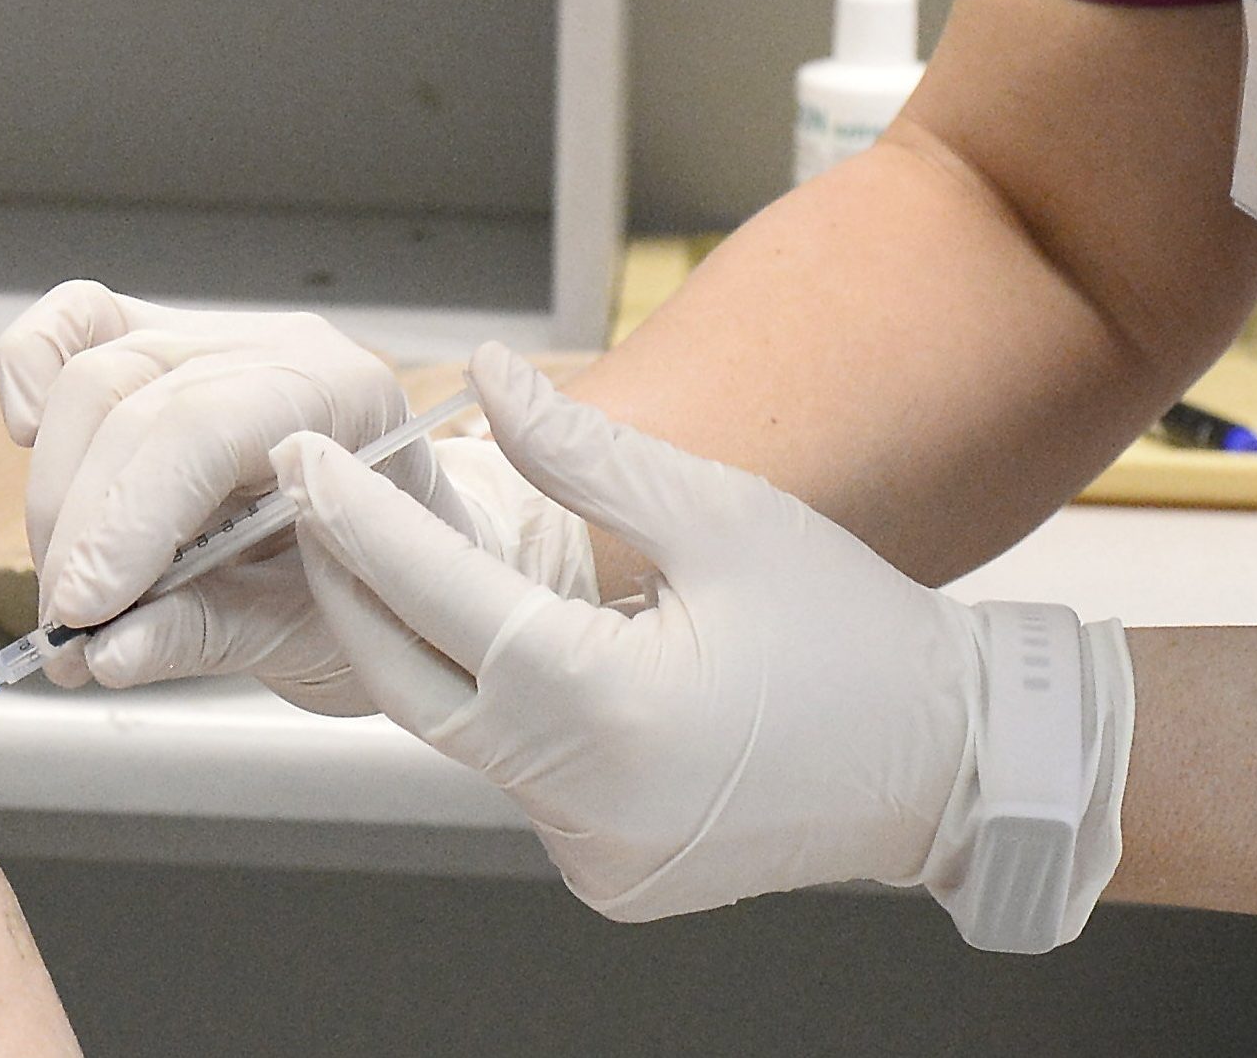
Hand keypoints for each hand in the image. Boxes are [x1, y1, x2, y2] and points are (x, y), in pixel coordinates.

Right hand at [0, 283, 589, 710]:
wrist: (408, 566)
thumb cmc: (383, 593)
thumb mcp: (314, 637)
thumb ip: (209, 636)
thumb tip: (107, 653)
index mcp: (347, 398)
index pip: (205, 425)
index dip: (127, 518)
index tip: (82, 611)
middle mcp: (278, 348)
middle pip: (131, 397)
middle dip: (80, 529)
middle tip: (66, 634)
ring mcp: (217, 337)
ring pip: (90, 374)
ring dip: (55, 499)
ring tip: (64, 606)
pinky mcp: (161, 344)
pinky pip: (76, 324)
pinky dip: (32, 370)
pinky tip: (27, 442)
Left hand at [281, 344, 1130, 949]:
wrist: (952, 759)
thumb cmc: (854, 631)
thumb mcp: (719, 513)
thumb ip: (582, 452)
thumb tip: (484, 379)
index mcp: (607, 707)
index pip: (437, 599)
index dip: (358, 523)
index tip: (304, 462)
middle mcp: (587, 803)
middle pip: (416, 685)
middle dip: (356, 589)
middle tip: (313, 503)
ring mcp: (595, 854)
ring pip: (469, 734)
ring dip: (440, 649)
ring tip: (418, 557)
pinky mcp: (609, 876)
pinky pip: (526, 780)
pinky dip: (511, 712)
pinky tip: (540, 654)